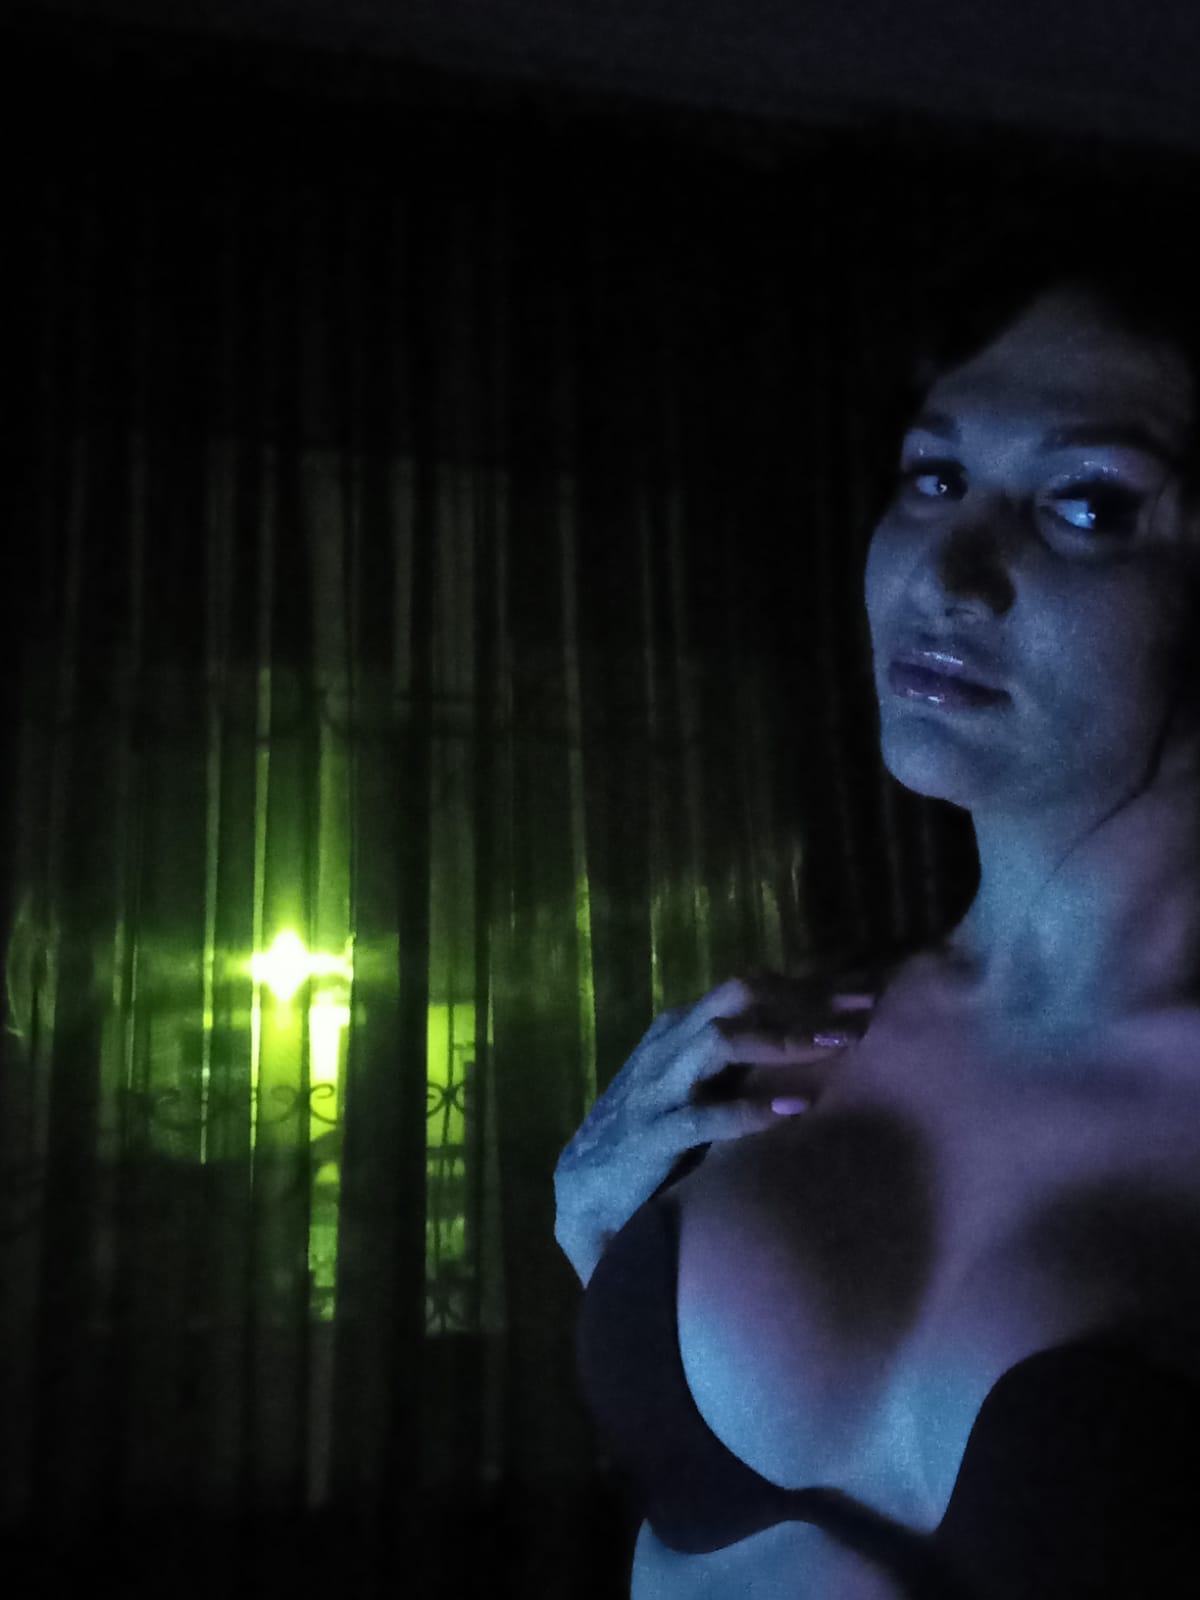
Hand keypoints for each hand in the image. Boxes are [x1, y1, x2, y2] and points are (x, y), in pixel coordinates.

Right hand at [553, 969, 876, 1284]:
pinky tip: (794, 1108)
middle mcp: (669, 1045)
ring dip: (782, 1040)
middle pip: (738, 997)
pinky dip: (751, 1108)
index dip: (809, 985)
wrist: (584, 1188)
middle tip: (862, 1012)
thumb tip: (813, 1040)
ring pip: (719, 1040)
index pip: (750, 987)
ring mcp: (657, 1088)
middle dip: (804, 1000)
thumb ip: (737, 1060)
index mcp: (679, 1027)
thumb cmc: (650, 1132)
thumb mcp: (693, 1083)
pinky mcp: (650, 1135)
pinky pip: (703, 1115)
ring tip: (835, 1047)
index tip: (865, 993)